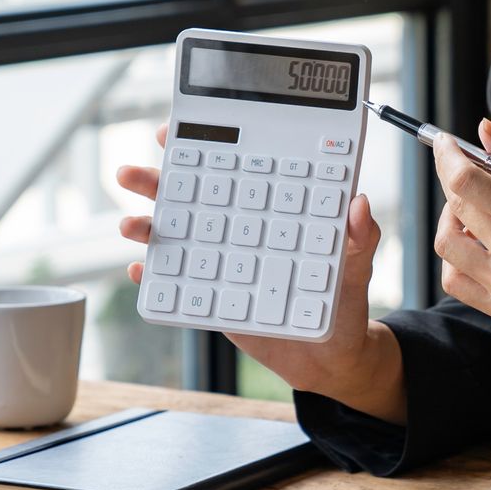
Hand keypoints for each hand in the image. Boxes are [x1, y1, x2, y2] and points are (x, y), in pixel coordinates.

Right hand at [117, 126, 406, 422]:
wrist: (330, 357)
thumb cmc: (343, 300)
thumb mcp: (357, 263)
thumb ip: (361, 234)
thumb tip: (359, 205)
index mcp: (268, 210)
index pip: (232, 170)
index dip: (202, 146)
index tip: (176, 132)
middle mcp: (238, 231)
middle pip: (189, 197)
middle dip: (154, 180)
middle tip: (130, 172)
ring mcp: (221, 265)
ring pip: (174, 237)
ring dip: (145, 226)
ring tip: (129, 224)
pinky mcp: (213, 300)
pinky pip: (176, 286)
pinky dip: (154, 278)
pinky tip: (141, 270)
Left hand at [431, 119, 490, 376]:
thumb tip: (484, 130)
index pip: (466, 182)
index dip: (447, 157)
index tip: (445, 144)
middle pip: (455, 208)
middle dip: (453, 180)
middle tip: (469, 172)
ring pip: (446, 245)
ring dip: (451, 220)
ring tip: (476, 213)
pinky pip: (455, 282)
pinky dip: (456, 258)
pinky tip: (478, 245)